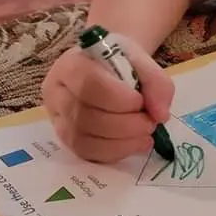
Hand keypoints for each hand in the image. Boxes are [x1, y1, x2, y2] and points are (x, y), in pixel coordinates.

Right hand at [41, 34, 173, 162]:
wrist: (109, 69)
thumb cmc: (120, 62)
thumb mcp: (140, 60)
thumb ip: (155, 81)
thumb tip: (160, 115)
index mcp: (70, 65)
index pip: (88, 85)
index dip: (118, 99)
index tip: (141, 101)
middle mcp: (56, 93)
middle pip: (85, 117)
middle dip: (125, 125)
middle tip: (150, 122)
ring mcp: (59, 120)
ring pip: (83, 140)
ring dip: (122, 142)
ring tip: (145, 134)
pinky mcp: (67, 141)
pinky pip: (87, 155)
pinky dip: (116, 153)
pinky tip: (135, 144)